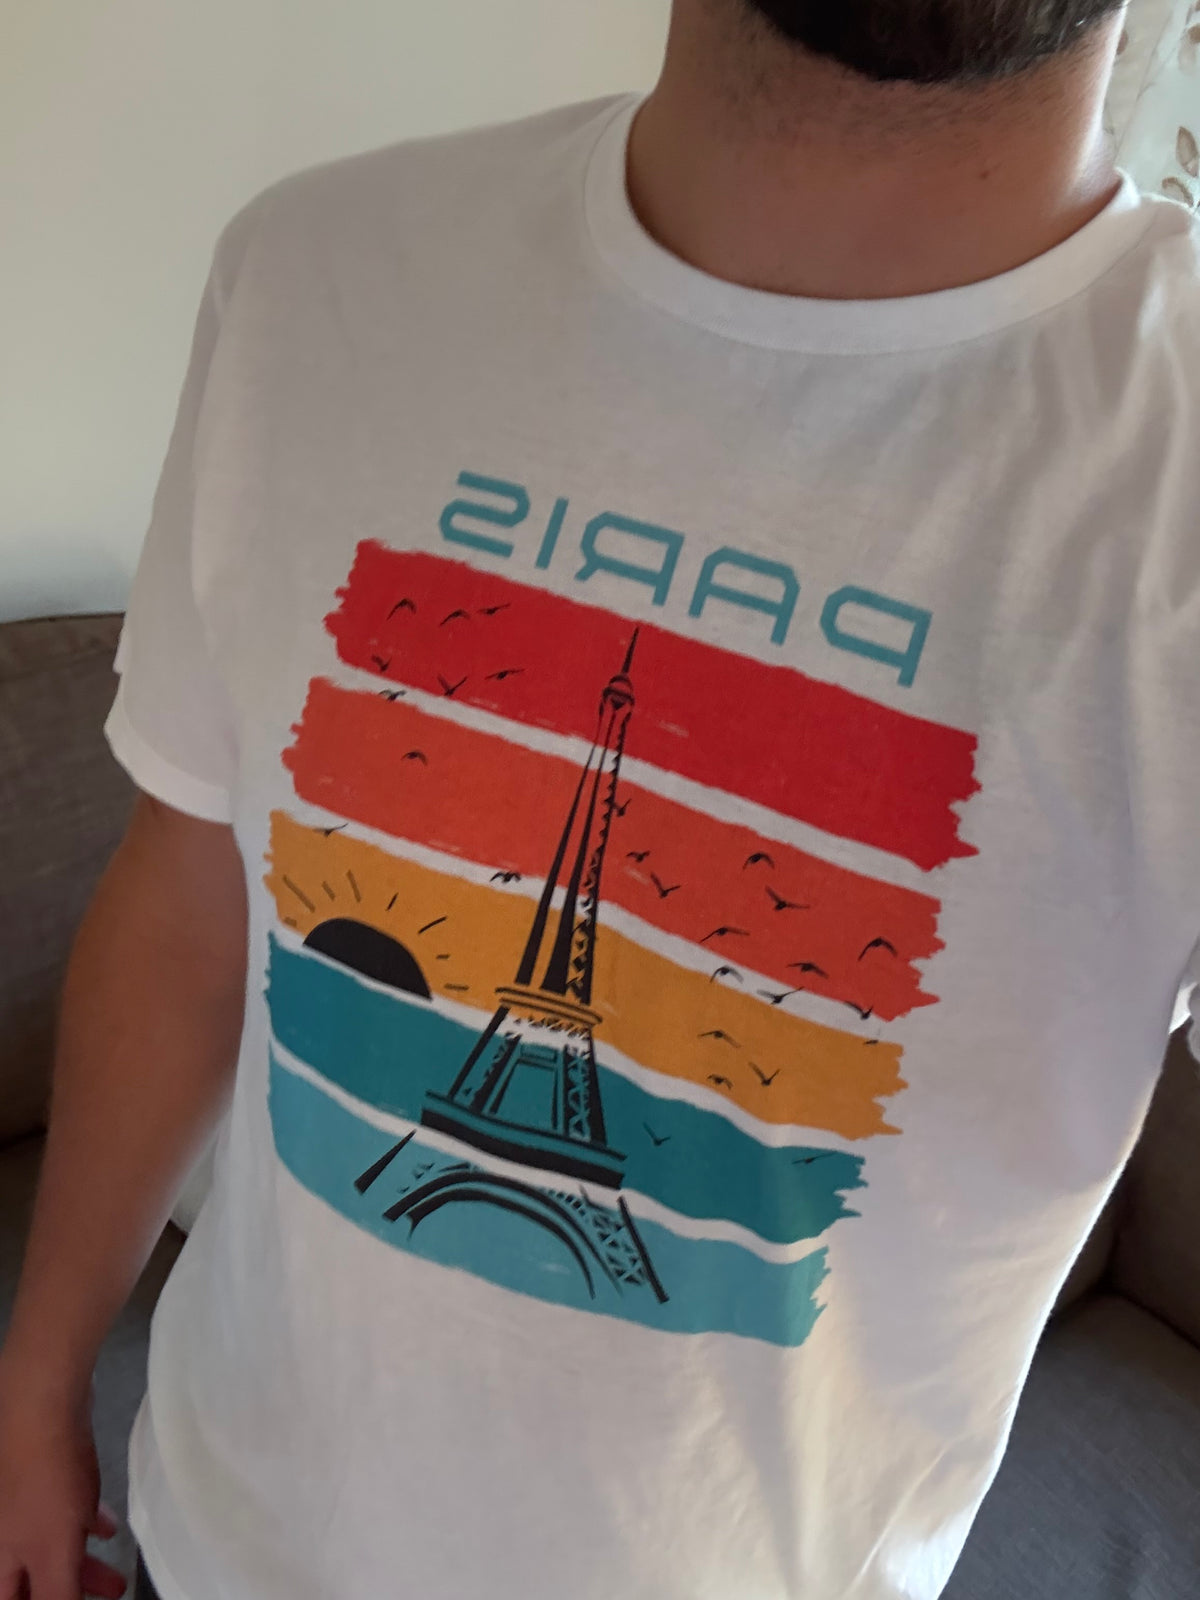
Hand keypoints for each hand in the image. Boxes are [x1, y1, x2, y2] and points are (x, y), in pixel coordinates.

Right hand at [0, 1381, 126, 1599]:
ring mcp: (19, 1504)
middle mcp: (2, 1536)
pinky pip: (60, 1513)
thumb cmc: (44, 1483)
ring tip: (115, 1581)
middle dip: (67, 1595)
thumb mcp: (52, 1553)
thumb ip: (55, 1596)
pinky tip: (106, 1527)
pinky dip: (80, 1525)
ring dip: (81, 1567)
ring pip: (48, 1549)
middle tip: (105, 1597)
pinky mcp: (41, 1475)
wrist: (44, 1405)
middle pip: (30, 1582)